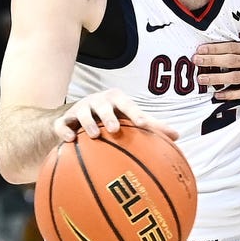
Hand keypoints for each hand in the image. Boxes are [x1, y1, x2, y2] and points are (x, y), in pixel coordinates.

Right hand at [53, 88, 178, 142]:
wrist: (76, 117)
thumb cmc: (111, 116)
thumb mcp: (129, 118)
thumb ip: (152, 126)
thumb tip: (177, 136)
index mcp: (116, 101)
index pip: (128, 105)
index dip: (135, 113)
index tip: (143, 125)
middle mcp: (97, 102)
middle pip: (103, 105)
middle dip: (109, 115)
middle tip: (115, 129)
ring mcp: (79, 109)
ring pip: (82, 113)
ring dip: (88, 123)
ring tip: (94, 135)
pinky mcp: (64, 120)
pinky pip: (62, 124)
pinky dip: (65, 131)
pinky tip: (69, 140)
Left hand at [193, 26, 239, 98]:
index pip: (233, 47)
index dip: (215, 49)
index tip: (200, 49)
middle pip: (230, 61)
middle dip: (210, 61)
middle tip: (194, 62)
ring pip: (235, 77)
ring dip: (216, 78)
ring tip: (200, 79)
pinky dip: (232, 93)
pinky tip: (219, 94)